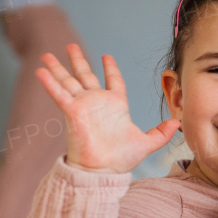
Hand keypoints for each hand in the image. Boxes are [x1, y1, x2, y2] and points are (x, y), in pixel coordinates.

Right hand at [35, 44, 180, 173]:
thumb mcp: (146, 143)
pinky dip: (50, 83)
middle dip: (78, 61)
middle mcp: (98, 103)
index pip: (113, 81)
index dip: (110, 69)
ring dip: (58, 68)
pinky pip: (60, 94)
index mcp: (116, 106)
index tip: (107, 57)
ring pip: (68, 81)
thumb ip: (161, 133)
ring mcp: (84, 106)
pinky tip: (41, 71)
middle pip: (86, 75)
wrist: (103, 170)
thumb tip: (176, 124)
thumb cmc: (121, 160)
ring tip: (47, 54)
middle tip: (70, 46)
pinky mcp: (72, 112)